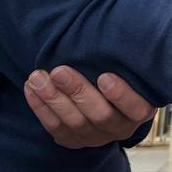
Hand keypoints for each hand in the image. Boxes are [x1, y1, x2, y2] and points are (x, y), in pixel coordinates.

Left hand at [24, 66, 155, 148]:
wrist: (104, 95)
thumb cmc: (119, 73)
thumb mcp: (129, 69)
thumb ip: (125, 59)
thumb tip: (120, 30)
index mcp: (140, 110)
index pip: (137, 109)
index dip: (121, 95)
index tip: (104, 76)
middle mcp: (120, 128)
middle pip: (100, 115)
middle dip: (78, 92)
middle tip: (60, 71)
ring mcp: (95, 137)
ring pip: (74, 123)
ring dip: (54, 99)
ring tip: (38, 77)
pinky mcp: (73, 140)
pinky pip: (55, 127)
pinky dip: (40, 108)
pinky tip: (30, 88)